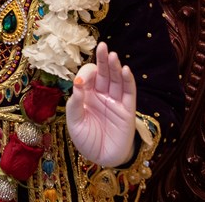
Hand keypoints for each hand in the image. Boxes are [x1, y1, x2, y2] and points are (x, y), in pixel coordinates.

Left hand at [66, 41, 138, 166]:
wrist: (102, 158)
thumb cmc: (86, 140)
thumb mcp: (74, 122)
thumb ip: (75, 104)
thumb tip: (77, 84)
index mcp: (86, 95)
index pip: (87, 77)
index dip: (85, 76)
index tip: (81, 83)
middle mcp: (101, 95)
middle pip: (103, 73)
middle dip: (102, 60)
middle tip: (103, 46)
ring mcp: (115, 101)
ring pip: (116, 80)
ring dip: (115, 67)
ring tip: (113, 55)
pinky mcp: (127, 110)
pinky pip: (129, 93)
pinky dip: (128, 81)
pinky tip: (125, 70)